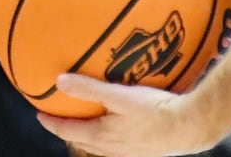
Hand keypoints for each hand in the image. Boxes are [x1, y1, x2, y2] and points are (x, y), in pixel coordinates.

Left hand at [36, 74, 216, 156]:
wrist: (190, 127)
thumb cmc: (155, 111)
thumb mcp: (119, 96)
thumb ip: (89, 88)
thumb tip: (60, 81)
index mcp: (102, 136)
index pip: (68, 131)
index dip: (52, 123)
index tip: (40, 114)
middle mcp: (113, 148)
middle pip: (82, 140)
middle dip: (68, 129)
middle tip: (58, 116)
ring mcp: (129, 151)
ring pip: (100, 144)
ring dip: (88, 132)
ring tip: (85, 118)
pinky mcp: (144, 149)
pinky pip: (117, 143)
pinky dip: (106, 133)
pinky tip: (116, 122)